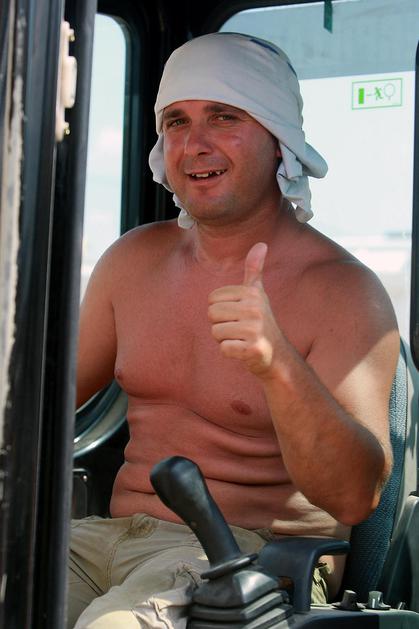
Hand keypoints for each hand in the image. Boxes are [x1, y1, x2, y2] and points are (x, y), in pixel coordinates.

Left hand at [208, 243, 280, 376]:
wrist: (277, 355)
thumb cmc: (261, 323)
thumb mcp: (258, 294)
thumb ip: (254, 270)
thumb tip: (261, 243)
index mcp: (252, 293)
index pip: (212, 299)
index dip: (220, 310)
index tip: (238, 315)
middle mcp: (255, 308)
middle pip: (211, 314)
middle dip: (221, 325)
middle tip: (239, 330)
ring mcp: (255, 329)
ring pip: (215, 332)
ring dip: (225, 339)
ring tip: (242, 339)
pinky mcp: (253, 349)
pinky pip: (223, 349)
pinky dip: (230, 353)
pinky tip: (244, 350)